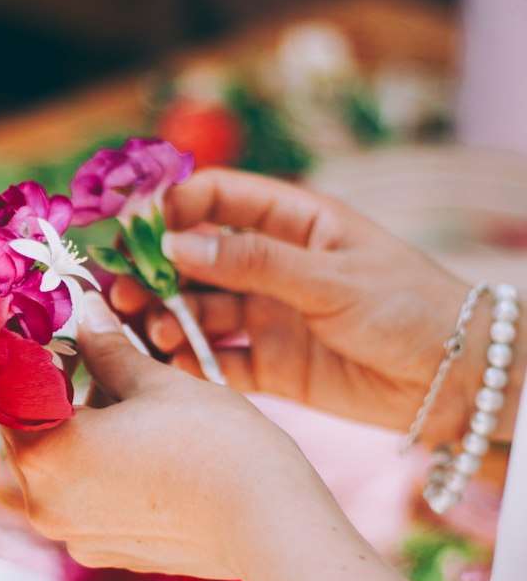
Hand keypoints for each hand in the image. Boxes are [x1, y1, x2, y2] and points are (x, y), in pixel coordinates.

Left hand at [3, 294, 314, 580]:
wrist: (271, 522)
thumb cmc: (214, 443)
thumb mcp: (153, 380)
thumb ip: (105, 347)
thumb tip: (83, 311)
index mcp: (44, 456)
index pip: (17, 392)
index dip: (39, 356)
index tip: (64, 330)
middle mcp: (44, 505)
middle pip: (36, 433)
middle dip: (64, 394)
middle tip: (102, 358)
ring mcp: (76, 537)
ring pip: (63, 467)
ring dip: (85, 432)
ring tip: (135, 402)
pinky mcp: (109, 554)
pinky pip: (88, 500)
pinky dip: (104, 471)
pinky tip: (146, 448)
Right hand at [112, 169, 497, 443]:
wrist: (460, 382)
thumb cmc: (411, 309)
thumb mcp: (332, 278)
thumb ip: (253, 264)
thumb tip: (176, 244)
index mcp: (294, 222)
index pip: (218, 199)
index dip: (173, 208)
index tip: (135, 228)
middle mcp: (273, 267)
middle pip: (196, 260)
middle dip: (155, 272)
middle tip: (120, 289)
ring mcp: (270, 316)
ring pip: (200, 312)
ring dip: (168, 319)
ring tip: (153, 332)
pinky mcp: (273, 367)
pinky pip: (218, 362)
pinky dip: (192, 365)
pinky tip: (173, 367)